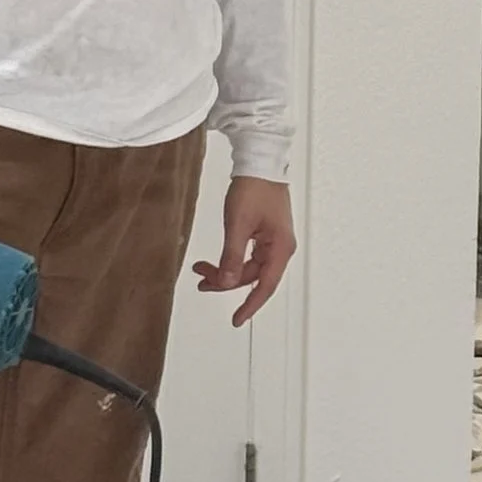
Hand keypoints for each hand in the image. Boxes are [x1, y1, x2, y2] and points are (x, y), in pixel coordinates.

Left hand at [195, 178, 295, 324]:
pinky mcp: (265, 234)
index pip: (264, 286)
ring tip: (201, 269)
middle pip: (253, 277)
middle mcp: (280, 248)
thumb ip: (231, 257)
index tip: (236, 320)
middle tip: (202, 282)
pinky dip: (230, 258)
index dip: (250, 305)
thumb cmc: (254, 188)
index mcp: (280, 248)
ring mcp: (273, 241)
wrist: (259, 162)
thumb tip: (226, 282)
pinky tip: (215, 260)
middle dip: (226, 281)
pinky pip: (247, 255)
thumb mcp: (237, 225)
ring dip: (225, 269)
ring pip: (247, 267)